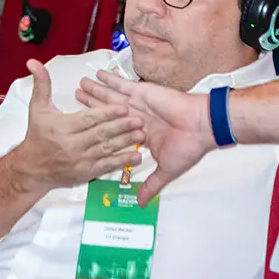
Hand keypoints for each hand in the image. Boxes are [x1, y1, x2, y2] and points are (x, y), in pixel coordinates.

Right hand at [9, 60, 143, 193]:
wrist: (31, 169)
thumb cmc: (37, 136)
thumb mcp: (37, 108)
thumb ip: (41, 84)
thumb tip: (34, 62)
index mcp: (63, 127)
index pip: (88, 119)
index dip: (106, 113)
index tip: (123, 107)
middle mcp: (72, 144)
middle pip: (100, 134)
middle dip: (121, 126)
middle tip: (139, 119)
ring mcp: (80, 160)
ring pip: (106, 149)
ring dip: (125, 142)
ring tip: (141, 134)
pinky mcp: (86, 172)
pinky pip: (106, 166)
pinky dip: (121, 161)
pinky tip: (136, 157)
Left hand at [76, 71, 216, 204]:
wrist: (201, 127)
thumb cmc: (189, 147)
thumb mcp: (167, 170)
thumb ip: (151, 185)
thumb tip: (141, 203)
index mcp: (141, 134)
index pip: (114, 131)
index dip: (100, 128)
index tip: (85, 128)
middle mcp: (138, 117)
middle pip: (108, 110)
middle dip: (92, 104)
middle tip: (76, 97)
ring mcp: (139, 104)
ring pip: (111, 97)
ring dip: (96, 90)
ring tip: (81, 85)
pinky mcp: (143, 92)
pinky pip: (122, 85)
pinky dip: (109, 80)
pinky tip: (98, 75)